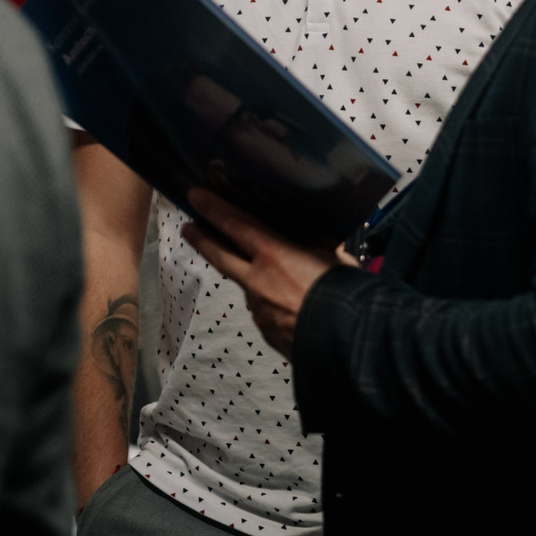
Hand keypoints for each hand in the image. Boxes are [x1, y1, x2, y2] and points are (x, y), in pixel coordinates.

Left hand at [180, 189, 333, 357]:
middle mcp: (257, 281)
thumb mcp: (334, 254)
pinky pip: (265, 311)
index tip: (194, 195)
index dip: (213, 208)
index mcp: (273, 255)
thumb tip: (311, 238)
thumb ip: (316, 244)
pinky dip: (271, 303)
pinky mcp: (267, 332)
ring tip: (270, 276)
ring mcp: (259, 310)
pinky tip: (288, 305)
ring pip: (247, 287)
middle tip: (188, 228)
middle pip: (221, 256)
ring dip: (250, 277)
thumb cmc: (344, 289)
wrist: (348, 340)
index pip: (235, 224)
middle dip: (202, 240)